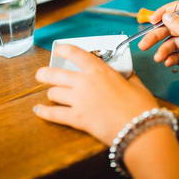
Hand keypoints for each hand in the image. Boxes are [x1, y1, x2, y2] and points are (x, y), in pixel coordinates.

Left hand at [33, 44, 158, 144]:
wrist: (138, 129)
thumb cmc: (140, 106)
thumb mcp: (136, 85)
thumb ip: (127, 77)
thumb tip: (126, 75)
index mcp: (100, 71)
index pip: (77, 54)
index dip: (64, 50)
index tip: (59, 49)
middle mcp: (85, 82)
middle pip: (56, 74)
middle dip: (45, 73)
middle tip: (41, 74)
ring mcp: (79, 100)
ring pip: (53, 93)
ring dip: (52, 94)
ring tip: (51, 95)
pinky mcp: (76, 118)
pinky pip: (53, 114)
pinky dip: (44, 112)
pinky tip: (38, 110)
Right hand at [139, 1, 178, 95]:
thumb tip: (165, 15)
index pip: (177, 8)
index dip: (163, 12)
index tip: (151, 20)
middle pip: (171, 27)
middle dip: (157, 35)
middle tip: (143, 45)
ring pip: (173, 43)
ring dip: (163, 50)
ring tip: (158, 59)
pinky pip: (178, 56)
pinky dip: (171, 59)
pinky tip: (168, 63)